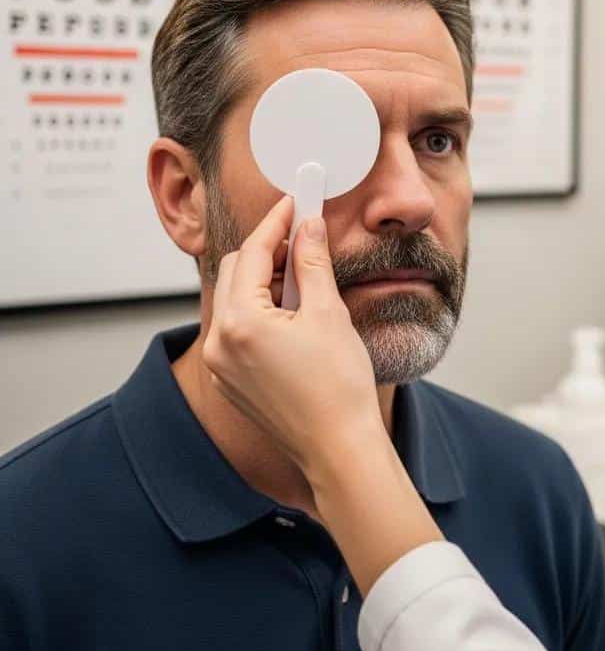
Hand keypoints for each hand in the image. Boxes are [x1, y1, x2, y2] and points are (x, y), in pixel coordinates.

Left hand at [202, 195, 385, 478]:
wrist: (339, 449)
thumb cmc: (338, 388)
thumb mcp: (329, 312)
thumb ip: (313, 262)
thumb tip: (308, 226)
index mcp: (240, 323)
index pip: (250, 253)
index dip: (276, 222)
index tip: (296, 202)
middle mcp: (219, 343)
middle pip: (235, 272)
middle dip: (267, 250)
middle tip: (303, 237)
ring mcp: (222, 365)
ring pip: (236, 300)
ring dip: (265, 280)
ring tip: (306, 279)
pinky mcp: (232, 381)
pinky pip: (238, 328)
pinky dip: (262, 309)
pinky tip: (295, 311)